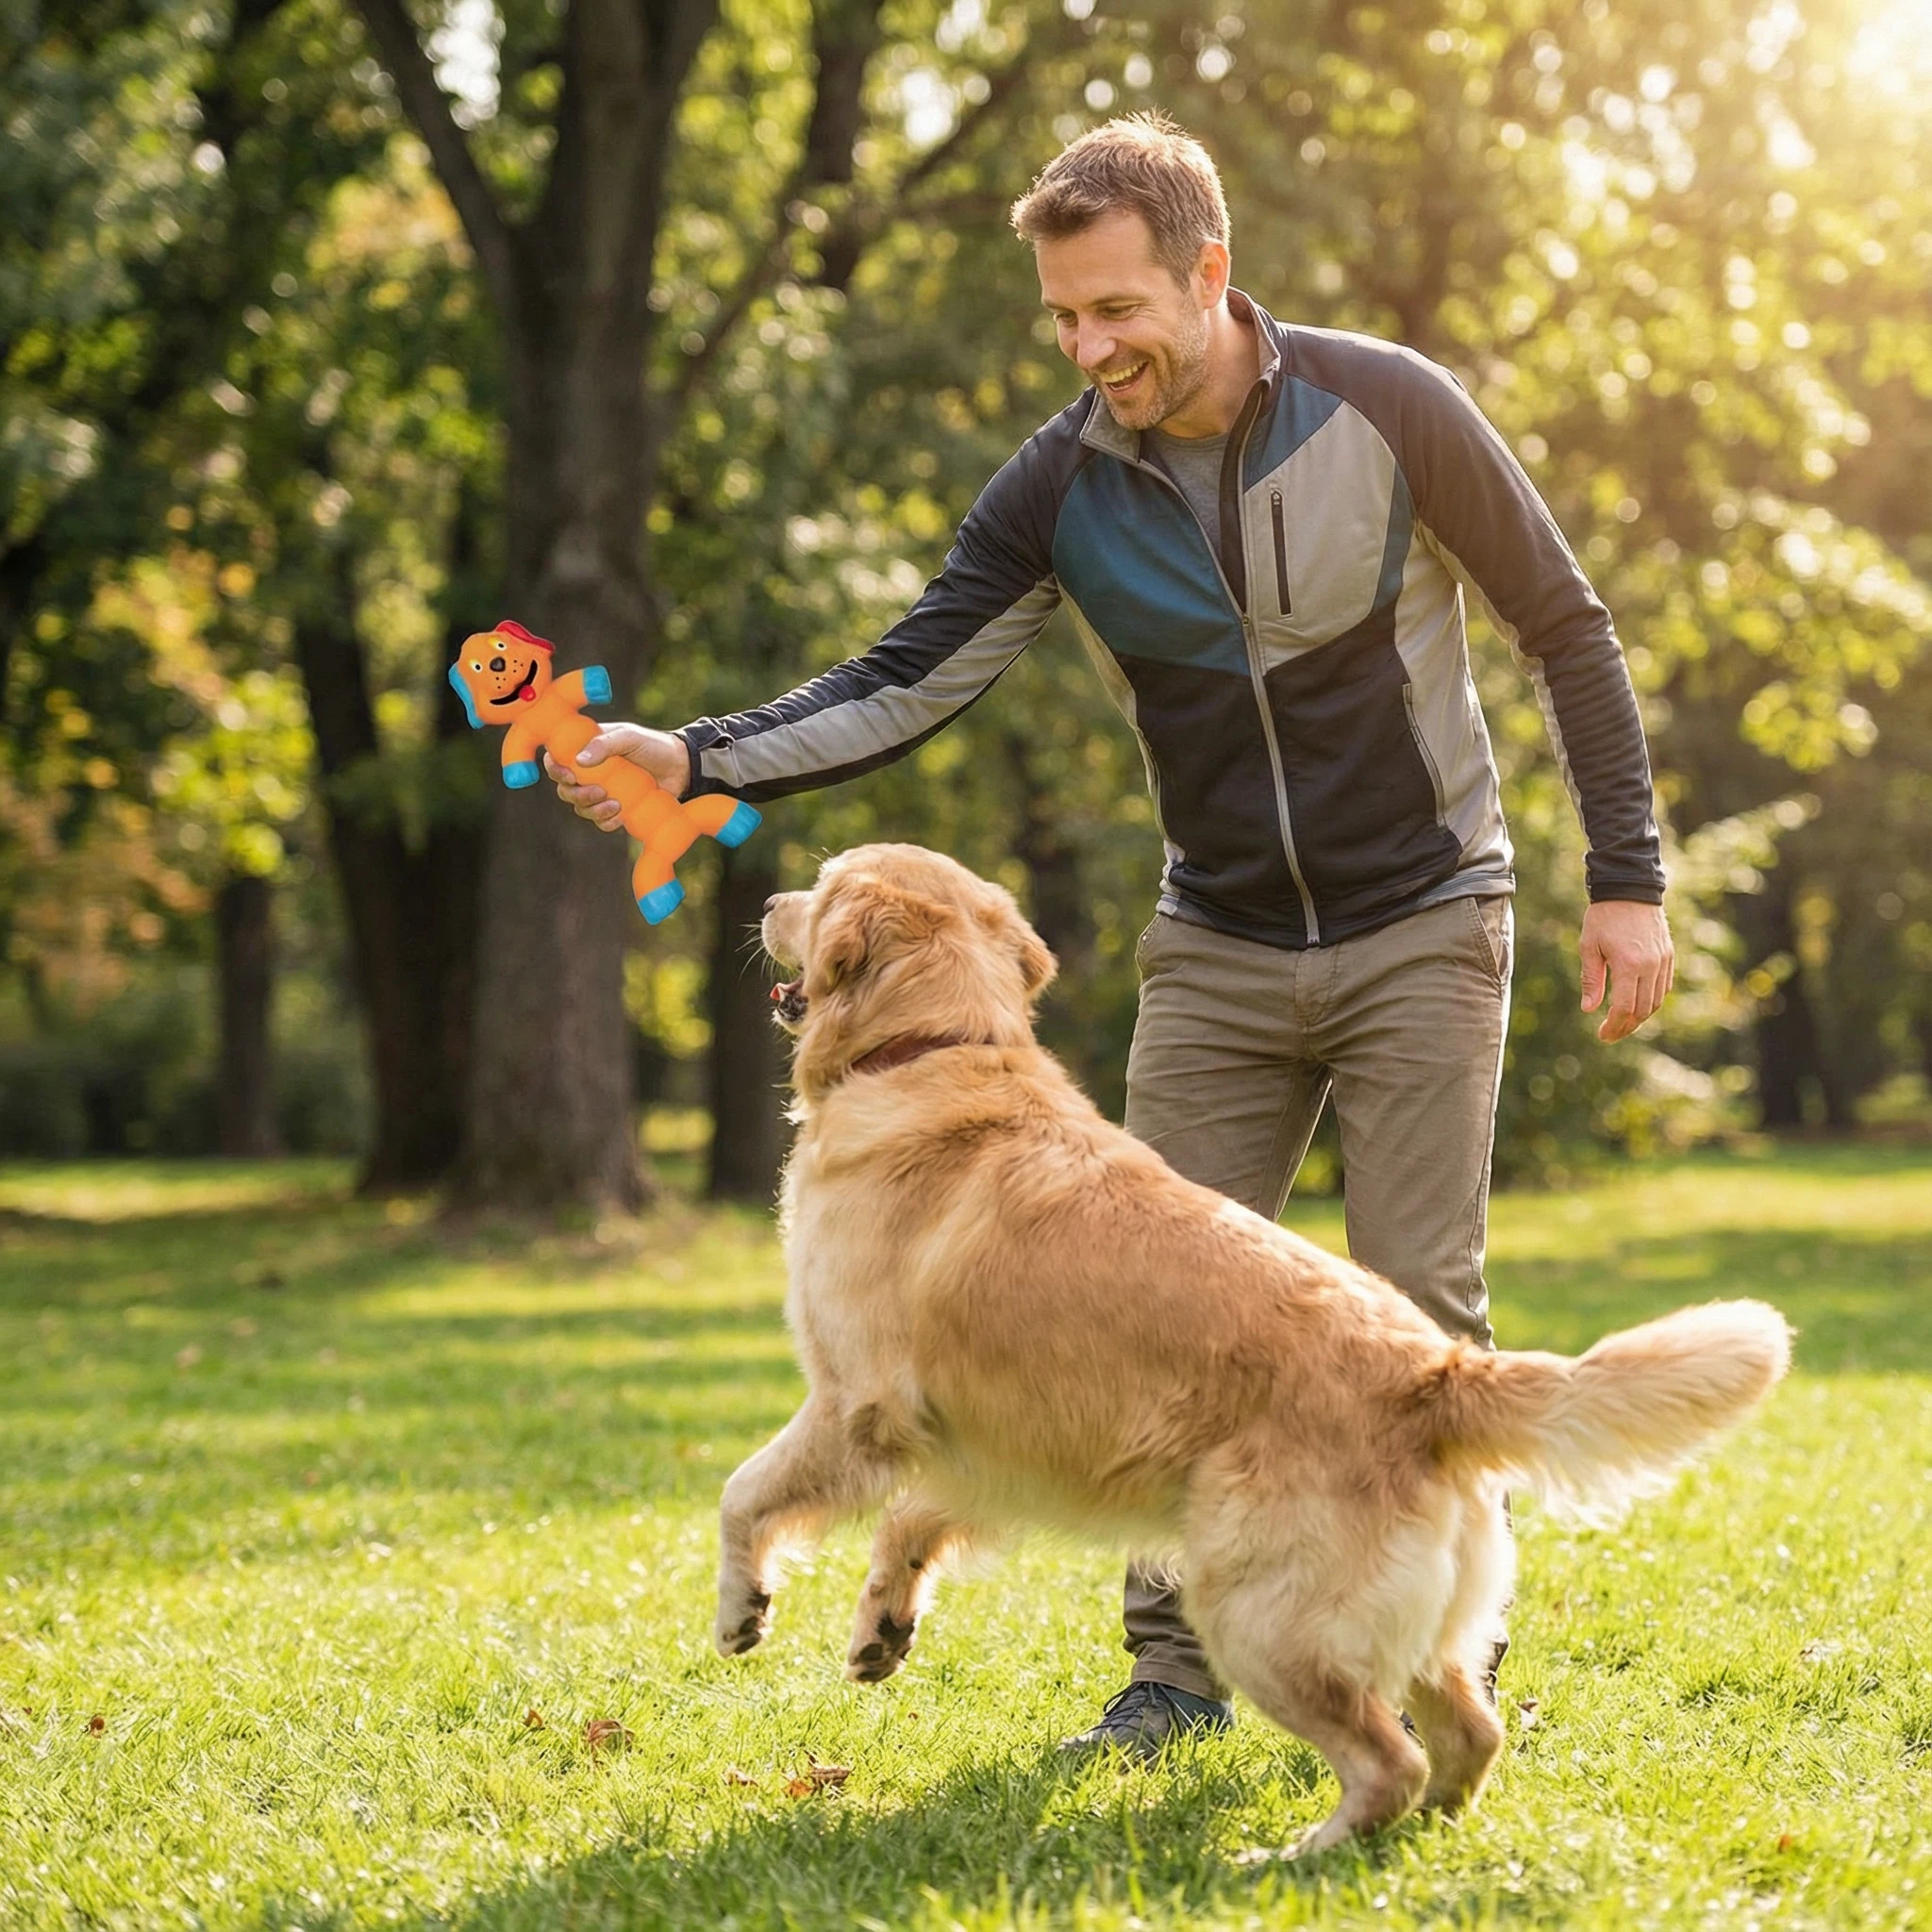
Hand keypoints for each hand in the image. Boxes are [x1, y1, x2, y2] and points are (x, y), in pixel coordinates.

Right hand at [544, 723, 691, 829]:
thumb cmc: (653, 746)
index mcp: (587, 749)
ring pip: (581, 808)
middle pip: (565, 789)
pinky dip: (605, 822)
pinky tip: (619, 816)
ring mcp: (602, 792)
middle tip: (599, 791)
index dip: (555, 769)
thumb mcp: (629, 737)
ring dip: (592, 810)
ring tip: (616, 805)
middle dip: (577, 794)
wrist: (681, 768)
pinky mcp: (616, 809)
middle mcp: (590, 772)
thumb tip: (579, 761)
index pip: (557, 759)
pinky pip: (600, 822)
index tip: (569, 776)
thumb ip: (604, 745)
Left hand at [1579, 899, 1673, 1042]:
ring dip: (1640, 1017)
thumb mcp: (1589, 946)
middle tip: (1610, 1035)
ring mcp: (1662, 961)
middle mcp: (1650, 966)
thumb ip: (1591, 980)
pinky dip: (1651, 1001)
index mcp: (1628, 965)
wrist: (1631, 889)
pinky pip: (1663, 987)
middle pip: (1642, 1010)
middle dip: (1626, 1027)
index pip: (1623, 1008)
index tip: (1602, 1035)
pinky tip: (1637, 1005)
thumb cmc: (1604, 917)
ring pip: (1656, 1001)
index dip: (1613, 1026)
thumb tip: (1589, 1009)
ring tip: (1622, 1023)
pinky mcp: (1668, 956)